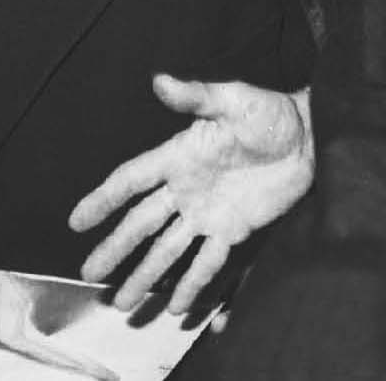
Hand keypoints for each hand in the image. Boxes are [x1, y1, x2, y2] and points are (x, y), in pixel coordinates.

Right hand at [69, 75, 313, 313]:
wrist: (310, 137)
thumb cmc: (269, 112)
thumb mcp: (232, 99)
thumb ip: (196, 94)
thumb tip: (160, 80)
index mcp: (178, 156)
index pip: (130, 182)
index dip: (102, 201)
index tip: (75, 222)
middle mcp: (185, 189)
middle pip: (141, 225)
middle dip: (114, 249)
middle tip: (88, 274)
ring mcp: (208, 213)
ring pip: (168, 250)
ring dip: (144, 275)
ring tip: (121, 303)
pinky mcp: (234, 230)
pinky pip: (208, 262)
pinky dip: (191, 284)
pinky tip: (174, 307)